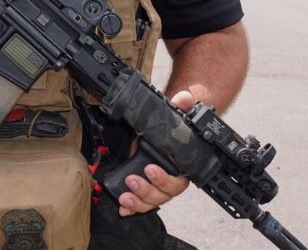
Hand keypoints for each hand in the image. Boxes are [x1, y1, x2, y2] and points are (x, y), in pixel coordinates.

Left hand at [117, 90, 195, 215]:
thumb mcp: (176, 114)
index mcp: (183, 167)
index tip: (150, 168)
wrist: (163, 129)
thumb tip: (185, 98)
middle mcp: (172, 180)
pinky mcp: (145, 189)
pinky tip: (123, 209)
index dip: (164, 179)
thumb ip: (182, 107)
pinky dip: (131, 208)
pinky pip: (140, 204)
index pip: (178, 181)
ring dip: (137, 201)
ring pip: (151, 202)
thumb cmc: (172, 126)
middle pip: (163, 195)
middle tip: (132, 180)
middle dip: (147, 190)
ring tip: (124, 195)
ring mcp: (157, 187)